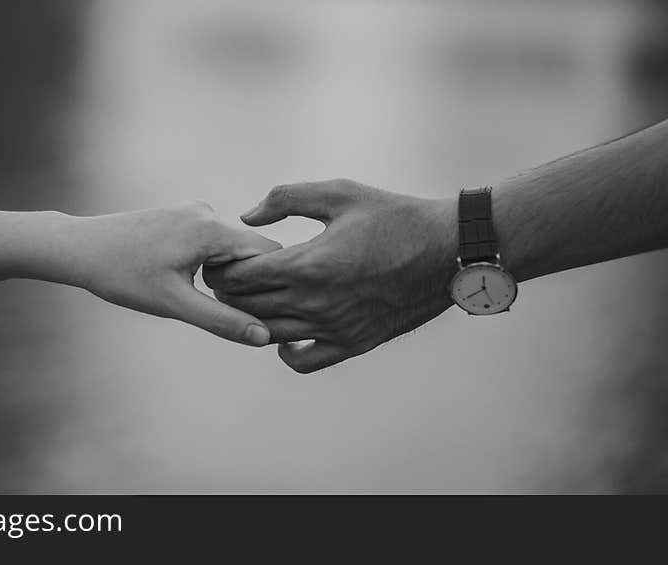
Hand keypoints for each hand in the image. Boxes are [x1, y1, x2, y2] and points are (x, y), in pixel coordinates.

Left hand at [47, 201, 280, 345]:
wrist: (79, 248)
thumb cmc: (122, 275)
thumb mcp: (174, 304)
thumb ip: (222, 320)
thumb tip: (263, 337)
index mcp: (212, 228)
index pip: (270, 253)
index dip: (272, 284)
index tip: (261, 311)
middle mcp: (208, 212)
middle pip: (252, 251)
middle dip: (248, 282)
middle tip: (226, 311)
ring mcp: (194, 211)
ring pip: (232, 248)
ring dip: (227, 275)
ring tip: (196, 295)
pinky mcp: (182, 216)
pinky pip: (213, 242)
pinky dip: (211, 264)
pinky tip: (184, 281)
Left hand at [203, 179, 458, 371]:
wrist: (447, 250)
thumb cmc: (394, 216)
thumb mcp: (340, 193)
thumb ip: (286, 199)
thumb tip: (247, 216)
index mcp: (308, 264)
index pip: (240, 277)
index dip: (221, 269)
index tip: (220, 259)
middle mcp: (315, 303)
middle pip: (247, 307)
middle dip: (228, 292)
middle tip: (226, 279)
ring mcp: (333, 328)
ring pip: (268, 334)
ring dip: (249, 319)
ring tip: (248, 301)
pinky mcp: (352, 343)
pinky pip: (303, 361)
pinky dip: (285, 352)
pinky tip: (285, 333)